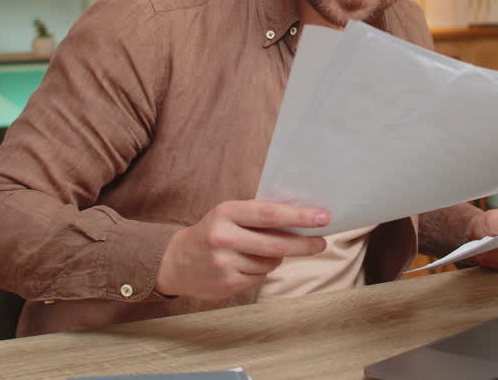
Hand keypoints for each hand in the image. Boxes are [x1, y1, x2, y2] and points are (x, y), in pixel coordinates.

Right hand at [155, 200, 329, 298]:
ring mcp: (225, 263)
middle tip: (321, 242)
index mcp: (226, 212)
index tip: (323, 217)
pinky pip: (260, 277)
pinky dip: (261, 270)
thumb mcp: (228, 215)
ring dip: (276, 257)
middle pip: (276, 244)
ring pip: (270, 262)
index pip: (270, 214)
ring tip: (259, 251)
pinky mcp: (227, 284)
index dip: (299, 216)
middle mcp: (224, 237)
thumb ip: (257, 216)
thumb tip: (300, 219)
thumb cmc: (211, 232)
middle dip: (304, 244)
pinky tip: (246, 264)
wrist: (174, 262)